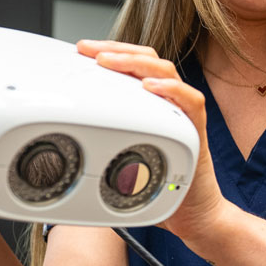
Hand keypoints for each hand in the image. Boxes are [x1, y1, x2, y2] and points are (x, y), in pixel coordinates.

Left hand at [76, 39, 229, 240]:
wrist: (194, 216)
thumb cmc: (159, 189)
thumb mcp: (122, 160)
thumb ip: (105, 143)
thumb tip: (68, 139)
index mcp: (153, 105)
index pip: (133, 65)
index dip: (109, 52)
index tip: (81, 51)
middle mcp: (169, 103)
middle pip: (147, 59)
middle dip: (115, 49)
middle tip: (88, 50)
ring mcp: (184, 115)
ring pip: (166, 72)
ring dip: (135, 62)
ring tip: (109, 62)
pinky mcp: (197, 132)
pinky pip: (190, 102)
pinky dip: (172, 90)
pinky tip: (150, 87)